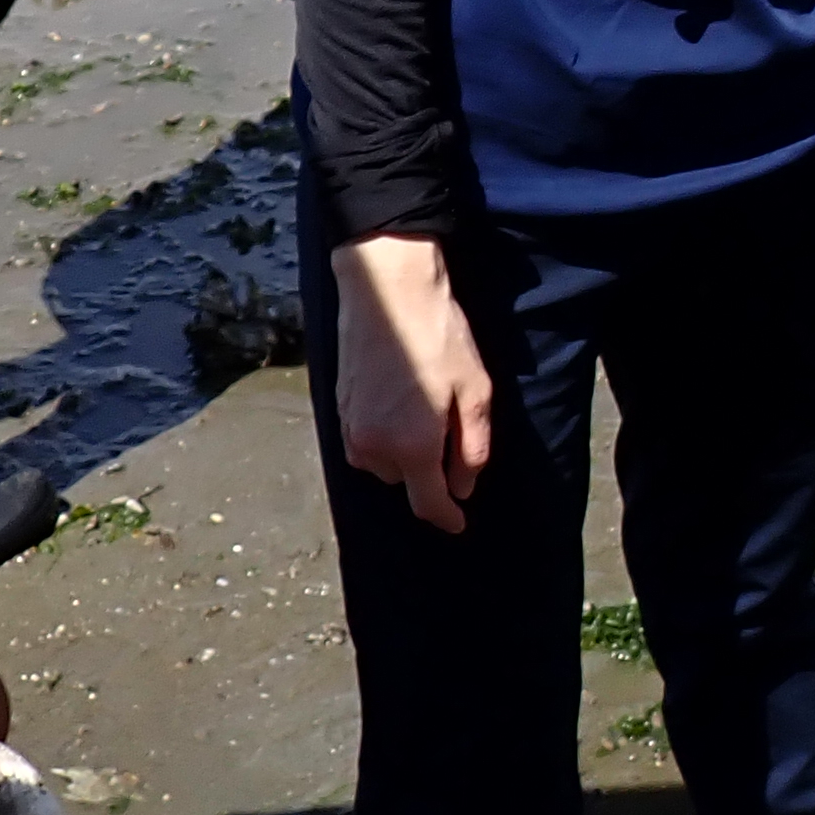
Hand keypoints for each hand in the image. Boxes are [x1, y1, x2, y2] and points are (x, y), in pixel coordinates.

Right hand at [331, 231, 492, 534]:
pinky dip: (385, 434)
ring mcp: (350, 429)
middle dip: (429, 468)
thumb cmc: (438, 337)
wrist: (386, 290)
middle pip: (407, 481)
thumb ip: (472, 449)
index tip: (459, 524)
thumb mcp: (476, 393)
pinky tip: (401, 401)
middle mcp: (374, 447)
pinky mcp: (338, 409)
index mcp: (412, 447)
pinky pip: (366, 441)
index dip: (447, 518)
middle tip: (450, 426)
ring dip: (404, 450)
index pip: (428, 503)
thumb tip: (464, 487)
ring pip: (384, 462)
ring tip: (424, 406)